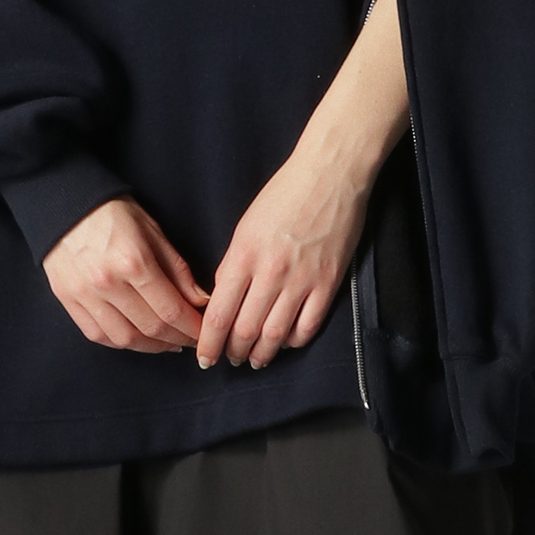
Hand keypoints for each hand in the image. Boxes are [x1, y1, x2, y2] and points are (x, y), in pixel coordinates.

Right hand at [42, 195, 208, 351]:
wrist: (64, 204)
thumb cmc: (113, 213)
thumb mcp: (153, 231)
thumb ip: (177, 269)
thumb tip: (200, 301)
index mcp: (133, 262)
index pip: (171, 310)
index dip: (192, 328)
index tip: (204, 333)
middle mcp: (107, 283)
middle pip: (150, 328)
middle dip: (177, 339)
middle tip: (190, 339)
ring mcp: (84, 294)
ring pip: (125, 338)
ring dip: (151, 347)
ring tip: (166, 342)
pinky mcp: (68, 300)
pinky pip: (98, 335)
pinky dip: (122, 343)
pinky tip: (137, 338)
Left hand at [198, 0, 411, 371]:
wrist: (331, 173)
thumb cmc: (285, 193)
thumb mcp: (246, 226)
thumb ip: (234, 264)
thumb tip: (223, 298)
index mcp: (243, 256)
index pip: (218, 313)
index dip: (208, 342)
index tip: (204, 356)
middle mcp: (270, 273)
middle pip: (245, 329)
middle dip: (233, 352)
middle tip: (229, 360)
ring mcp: (302, 280)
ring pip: (276, 334)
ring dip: (262, 353)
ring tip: (255, 360)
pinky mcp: (329, 283)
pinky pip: (309, 325)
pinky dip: (295, 341)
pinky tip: (287, 343)